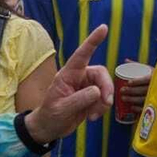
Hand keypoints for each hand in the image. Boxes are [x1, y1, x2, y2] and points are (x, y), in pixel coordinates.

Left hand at [25, 24, 114, 144]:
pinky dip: (102, 108)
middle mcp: (79, 77)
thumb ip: (79, 99)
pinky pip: (104, 98)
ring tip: (94, 116)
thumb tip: (98, 91)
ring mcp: (86, 87)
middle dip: (106, 87)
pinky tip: (92, 117)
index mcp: (68, 75)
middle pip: (101, 73)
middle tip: (106, 103)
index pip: (82, 55)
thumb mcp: (62, 109)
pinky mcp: (91, 98)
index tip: (103, 28)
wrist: (49, 129)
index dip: (93, 41)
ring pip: (105, 86)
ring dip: (104, 102)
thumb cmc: (50, 116)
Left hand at [118, 57, 150, 112]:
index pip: (146, 79)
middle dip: (131, 91)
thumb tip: (125, 60)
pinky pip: (147, 107)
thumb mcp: (150, 69)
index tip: (128, 82)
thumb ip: (138, 65)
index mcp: (156, 77)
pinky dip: (138, 108)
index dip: (137, 81)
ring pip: (143, 99)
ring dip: (132, 99)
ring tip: (123, 98)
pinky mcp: (155, 104)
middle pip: (143, 90)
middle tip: (122, 90)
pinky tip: (132, 107)